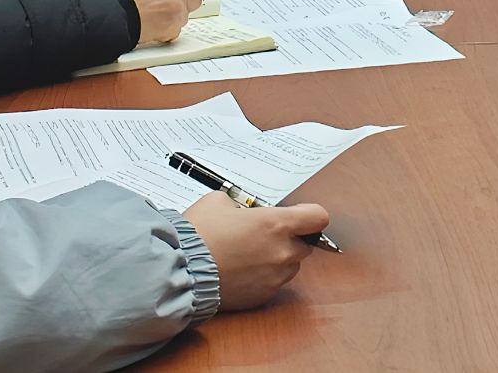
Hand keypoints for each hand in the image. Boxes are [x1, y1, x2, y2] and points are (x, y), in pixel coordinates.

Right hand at [118, 0, 209, 44]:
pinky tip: (151, 27)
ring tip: (153, 17)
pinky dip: (166, 32)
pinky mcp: (174, 24)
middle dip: (183, 4)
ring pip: (185, 16)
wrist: (110, 13)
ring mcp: (178, 5)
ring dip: (173, 19)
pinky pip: (176, 31)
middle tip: (166, 6)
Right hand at [183, 196, 331, 310]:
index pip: (318, 217)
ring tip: (249, 254)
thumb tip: (244, 209)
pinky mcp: (262, 297)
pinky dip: (263, 277)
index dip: (310, 215)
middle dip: (289, 238)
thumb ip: (241, 203)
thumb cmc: (198, 234)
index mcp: (276, 224)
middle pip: (305, 244)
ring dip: (277, 259)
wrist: (179, 270)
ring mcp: (274, 277)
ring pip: (289, 266)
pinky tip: (242, 270)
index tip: (301, 215)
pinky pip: (273, 283)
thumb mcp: (218, 201)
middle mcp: (282, 252)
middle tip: (263, 235)